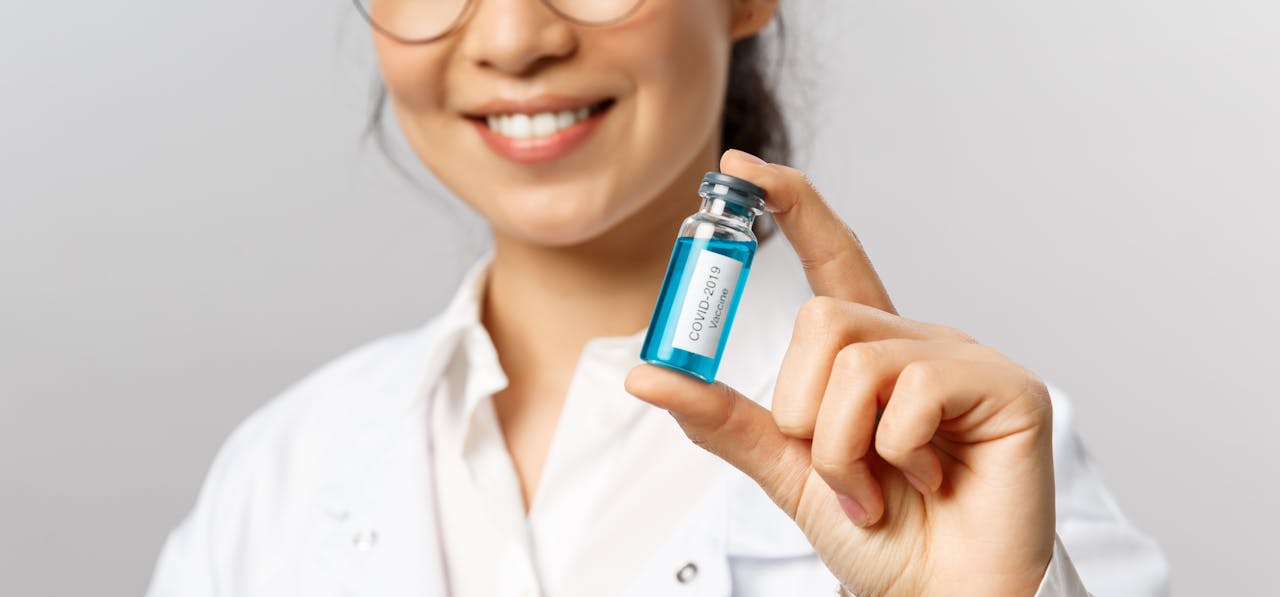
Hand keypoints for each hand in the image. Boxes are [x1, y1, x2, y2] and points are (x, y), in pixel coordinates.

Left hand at [625, 149, 1055, 595]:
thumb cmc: (881, 537)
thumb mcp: (787, 469)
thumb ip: (726, 418)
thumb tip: (646, 373)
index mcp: (871, 355)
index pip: (832, 260)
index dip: (794, 206)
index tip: (740, 168)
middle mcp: (919, 343)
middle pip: (823, 316)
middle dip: (804, 409)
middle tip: (838, 470)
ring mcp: (966, 360)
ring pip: (856, 358)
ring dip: (843, 446)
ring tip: (881, 487)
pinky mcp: (1008, 388)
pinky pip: (912, 391)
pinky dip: (894, 453)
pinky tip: (928, 481)